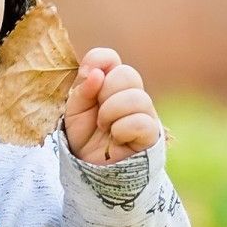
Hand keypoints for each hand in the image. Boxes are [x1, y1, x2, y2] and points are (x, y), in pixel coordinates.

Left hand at [60, 47, 160, 164]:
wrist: (90, 169)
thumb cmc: (84, 137)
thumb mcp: (74, 112)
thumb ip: (82, 90)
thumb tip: (97, 73)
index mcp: (110, 83)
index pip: (110, 58)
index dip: (98, 62)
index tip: (87, 78)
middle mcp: (131, 93)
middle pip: (127, 74)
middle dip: (105, 94)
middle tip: (98, 114)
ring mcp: (145, 112)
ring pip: (136, 97)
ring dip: (111, 114)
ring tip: (104, 128)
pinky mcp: (152, 133)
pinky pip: (141, 122)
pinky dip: (122, 130)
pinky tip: (117, 138)